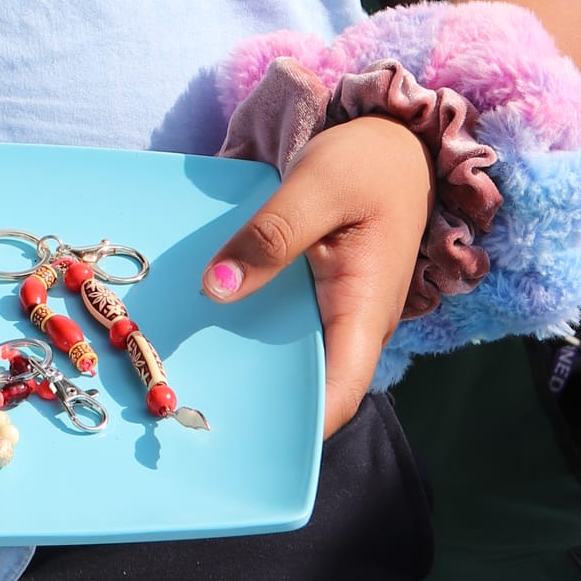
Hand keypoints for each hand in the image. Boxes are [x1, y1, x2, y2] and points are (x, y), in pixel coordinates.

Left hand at [202, 115, 432, 435]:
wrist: (398, 144)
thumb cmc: (367, 162)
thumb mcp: (316, 184)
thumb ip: (270, 235)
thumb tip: (217, 290)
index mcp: (364, 310)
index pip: (338, 395)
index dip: (295, 427)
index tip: (236, 436)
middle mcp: (356, 326)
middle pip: (309, 389)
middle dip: (257, 405)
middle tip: (183, 413)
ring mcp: (340, 315)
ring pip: (293, 362)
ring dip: (249, 370)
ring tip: (182, 378)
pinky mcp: (323, 299)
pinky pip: (286, 331)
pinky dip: (251, 334)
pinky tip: (204, 329)